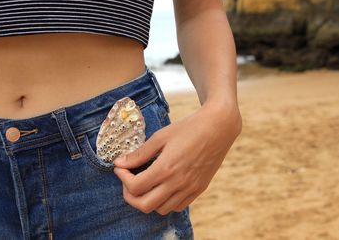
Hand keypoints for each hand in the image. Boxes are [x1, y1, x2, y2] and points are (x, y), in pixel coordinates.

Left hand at [113, 99, 241, 214]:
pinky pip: (177, 206)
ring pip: (160, 209)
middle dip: (130, 195)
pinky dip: (165, 202)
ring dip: (147, 200)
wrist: (218, 127)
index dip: (123, 178)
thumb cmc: (189, 128)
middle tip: (128, 180)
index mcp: (166, 168)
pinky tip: (162, 187)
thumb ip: (140, 153)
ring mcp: (190, 189)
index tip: (121, 168)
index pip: (135, 187)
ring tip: (145, 184)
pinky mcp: (198, 189)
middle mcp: (178, 183)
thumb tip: (120, 163)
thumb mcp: (161, 136)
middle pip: (144, 205)